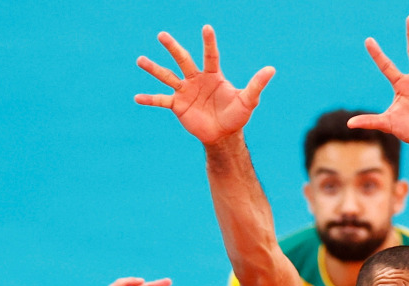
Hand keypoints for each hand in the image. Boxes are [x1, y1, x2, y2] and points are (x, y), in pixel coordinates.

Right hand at [135, 25, 274, 144]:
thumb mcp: (248, 101)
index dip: (209, 42)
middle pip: (183, 60)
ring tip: (140, 60)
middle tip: (162, 35)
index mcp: (213, 75)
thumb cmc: (237, 115)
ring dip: (154, 69)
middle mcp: (196, 79)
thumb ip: (256, 85)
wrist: (223, 134)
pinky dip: (150, 99)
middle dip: (173, 47)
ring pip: (167, 77)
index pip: (210, 55)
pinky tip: (137, 97)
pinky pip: (162, 100)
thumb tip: (271, 69)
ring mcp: (185, 91)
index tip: (207, 27)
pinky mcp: (178, 105)